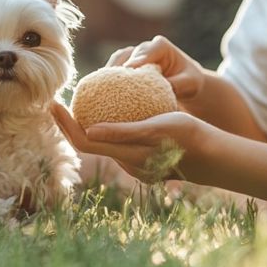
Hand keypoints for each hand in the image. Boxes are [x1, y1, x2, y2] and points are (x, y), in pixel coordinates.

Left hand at [52, 101, 207, 182]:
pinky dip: (107, 129)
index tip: (53, 103)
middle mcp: (128, 164)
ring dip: (87, 126)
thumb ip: (123, 132)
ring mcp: (137, 166)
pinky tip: (109, 112)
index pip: (84, 141)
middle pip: (88, 143)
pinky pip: (119, 144)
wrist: (213, 155)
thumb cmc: (188, 136)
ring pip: (103, 144)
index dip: (65, 124)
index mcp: (126, 156)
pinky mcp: (146, 161)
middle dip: (69, 124)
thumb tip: (89, 129)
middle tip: (58, 101)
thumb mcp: (157, 127)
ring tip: (78, 103)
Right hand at [105, 35, 206, 107]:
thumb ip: (177, 84)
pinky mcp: (123, 67)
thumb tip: (163, 90)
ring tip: (99, 88)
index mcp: (160, 46)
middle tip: (110, 81)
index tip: (129, 69)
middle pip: (127, 56)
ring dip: (107, 74)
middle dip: (118, 68)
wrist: (183, 83)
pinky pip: (112, 72)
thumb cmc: (189, 81)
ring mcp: (131, 56)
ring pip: (116, 62)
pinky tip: (99, 93)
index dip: (136, 60)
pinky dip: (106, 81)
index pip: (146, 52)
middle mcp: (143, 48)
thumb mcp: (189, 83)